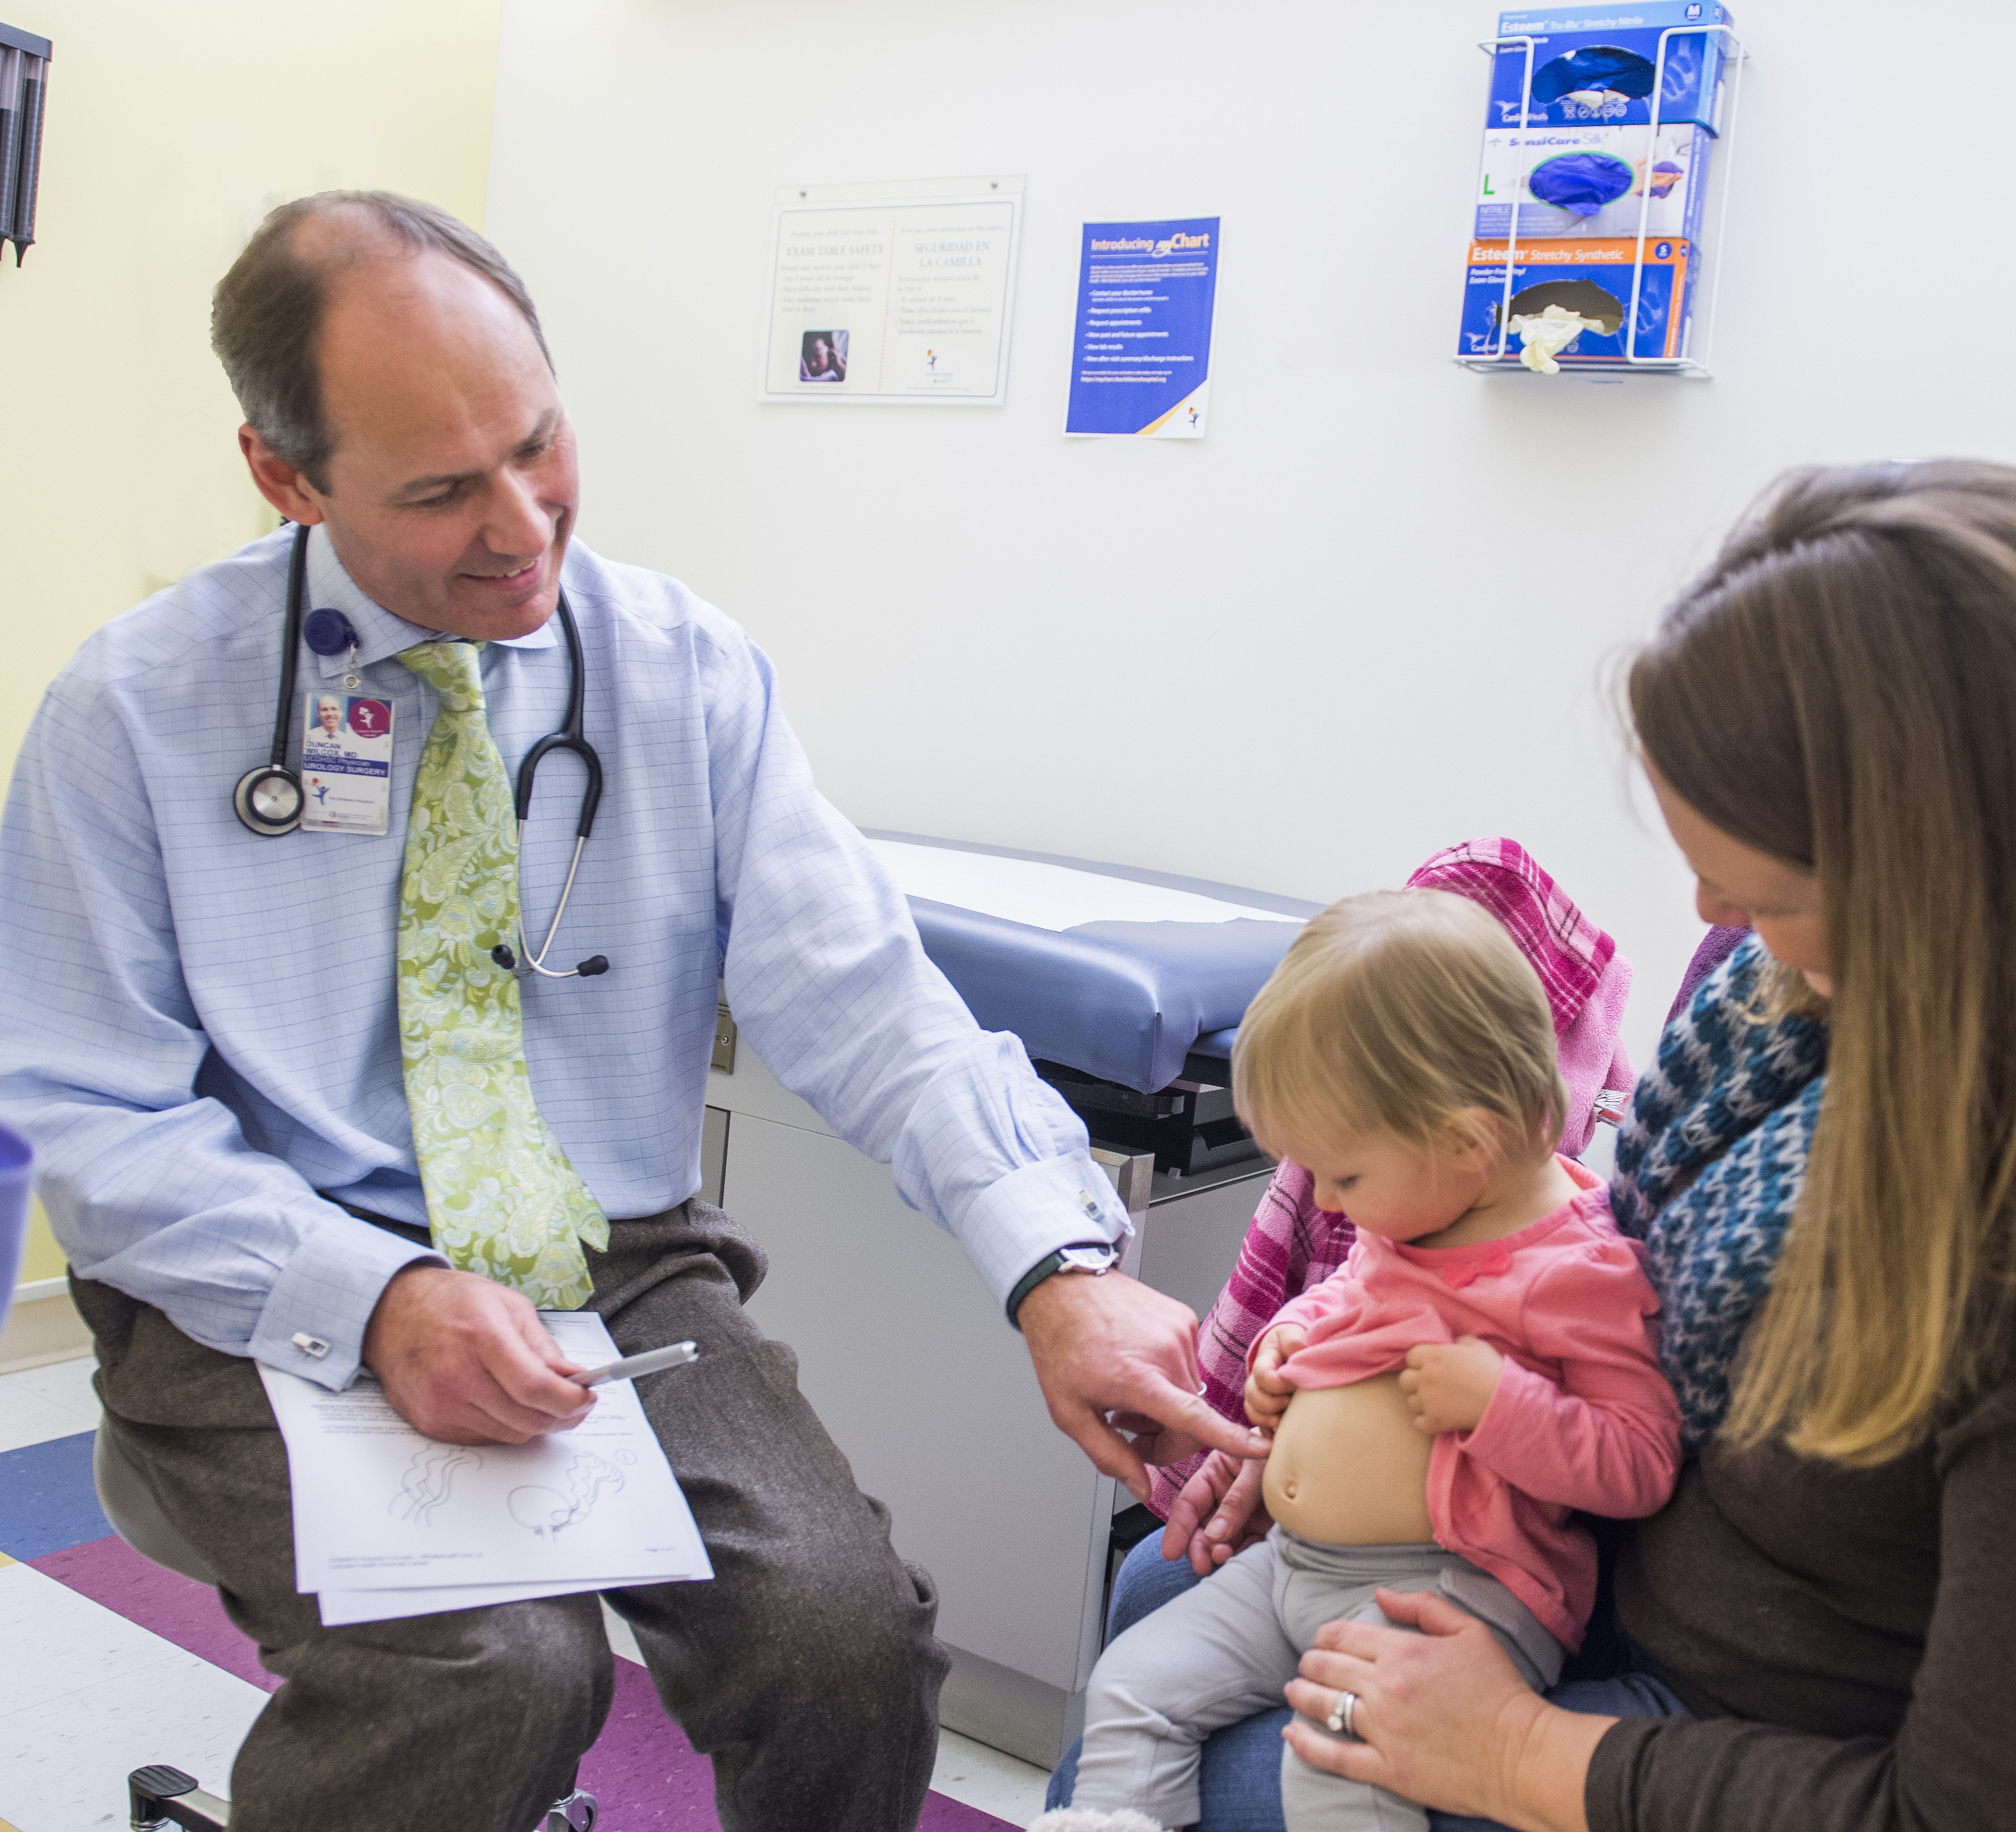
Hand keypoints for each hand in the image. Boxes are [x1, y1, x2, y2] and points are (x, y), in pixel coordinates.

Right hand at [362, 1264, 595, 1444]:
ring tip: (544, 1402)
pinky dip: (505, 1426)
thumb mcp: (508, 1307)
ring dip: (536, 1423)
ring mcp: (440, 1403)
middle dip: (562, 1417)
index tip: (587, 1398)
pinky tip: (507, 1404)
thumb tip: (575, 1378)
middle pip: (526, 1419)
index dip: (570, 1400)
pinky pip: (484, 1437)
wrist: (390, 1313)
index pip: (535, 1387)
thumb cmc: (452, 1303)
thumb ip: (544, 1347)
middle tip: (576, 1406)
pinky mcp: (430, 1422)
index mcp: (482, 1337)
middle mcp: (457, 1375)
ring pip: (509, 1434)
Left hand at [1018, 1269, 1269, 1505]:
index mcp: (1140, 1378)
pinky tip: (1136, 1368)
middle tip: (1129, 1430)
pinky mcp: (1184, 1318)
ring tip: (1126, 1395)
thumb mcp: (1070, 1412)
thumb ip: (1109, 1455)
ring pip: (1191, 1392)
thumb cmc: (1061, 1345)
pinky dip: (1168, 1376)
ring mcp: (1180, 1331)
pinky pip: (1187, 1363)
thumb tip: (1142, 1488)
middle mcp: (1168, 1352)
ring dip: (1166, 1406)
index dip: (1232, 1439)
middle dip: (1165, 1437)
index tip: (1261, 1449)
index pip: (1195, 1417)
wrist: (1062, 1287)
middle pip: (1193, 1419)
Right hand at [1160, 1448, 1273, 1575]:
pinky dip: (1242, 1555)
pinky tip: (1240, 1559)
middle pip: (1201, 1527)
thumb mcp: (1256, 1470)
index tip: (1170, 1552)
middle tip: (1203, 1564)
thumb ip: (1236, 1501)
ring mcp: (1242, 1514)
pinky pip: (1246, 1547)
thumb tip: (1214, 1535)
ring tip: (1222, 1558)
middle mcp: (1224, 1495)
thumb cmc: (1282, 1450)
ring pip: (1221, 1541)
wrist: (1320, 1458)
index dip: (1178, 1528)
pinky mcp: (1260, 1528)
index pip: (1189, 1503)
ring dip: (1218, 1553)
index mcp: (1215, 1473)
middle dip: (1198, 1547)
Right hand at [1244, 1322, 1307, 1429]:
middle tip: (1291, 1401)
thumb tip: (1300, 1350)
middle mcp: (1256, 1381)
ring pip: (1252, 1412)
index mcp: (1264, 1360)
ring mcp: (1259, 1397)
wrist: (1291, 1352)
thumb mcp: (1293, 1334)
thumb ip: (1294, 1340)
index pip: (1262, 1375)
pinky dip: (1269, 1433)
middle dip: (1272, 1402)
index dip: (1278, 1383)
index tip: (1296, 1384)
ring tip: (1285, 1420)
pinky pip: (1259, 1426)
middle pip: (1253, 1396)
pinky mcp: (1265, 1411)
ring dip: (1268, 1418)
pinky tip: (1282, 1434)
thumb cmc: (1294, 1342)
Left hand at [1280, 1587, 1610, 1830]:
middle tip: (1307, 1666)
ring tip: (1294, 1691)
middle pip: (1326, 1667)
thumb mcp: (1470, 1632)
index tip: (1323, 1641)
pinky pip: (1334, 1757)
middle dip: (1310, 1663)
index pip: (1343, 1636)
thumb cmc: (1501, 1691)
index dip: (1326, 1636)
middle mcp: (1385, 1688)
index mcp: (1403, 1652)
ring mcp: (1384, 1730)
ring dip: (1301, 1694)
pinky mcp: (1388, 1769)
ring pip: (1323, 1706)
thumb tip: (1379, 1595)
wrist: (1523, 1753)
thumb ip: (1422, 1607)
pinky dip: (1306, 1745)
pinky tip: (1291, 1735)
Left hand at [1399, 1336, 1502, 1434]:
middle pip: (1405, 1380)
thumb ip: (1459, 1342)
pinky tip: (1439, 1417)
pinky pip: (1418, 1422)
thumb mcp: (1476, 1346)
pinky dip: (1426, 1421)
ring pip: (1410, 1402)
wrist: (1503, 1401)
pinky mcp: (1434, 1421)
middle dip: (1416, 1381)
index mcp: (1433, 1356)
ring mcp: (1428, 1401)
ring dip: (1421, 1402)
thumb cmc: (1491, 1370)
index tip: (1431, 1365)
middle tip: (1431, 1384)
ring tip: (1437, 1402)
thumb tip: (1453, 1344)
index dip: (1420, 1361)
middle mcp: (1425, 1378)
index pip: (1410, 1356)